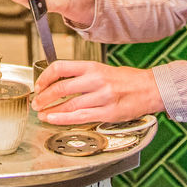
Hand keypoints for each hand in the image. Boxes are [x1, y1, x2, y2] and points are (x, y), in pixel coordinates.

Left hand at [31, 60, 162, 125]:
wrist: (150, 88)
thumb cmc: (126, 79)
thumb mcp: (102, 70)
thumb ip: (82, 76)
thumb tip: (58, 83)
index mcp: (93, 66)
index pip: (60, 67)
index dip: (45, 77)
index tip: (38, 85)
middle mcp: (96, 80)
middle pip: (61, 88)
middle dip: (44, 97)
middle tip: (36, 102)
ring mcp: (102, 97)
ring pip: (69, 105)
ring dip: (51, 110)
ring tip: (42, 114)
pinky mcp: (108, 112)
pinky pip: (80, 117)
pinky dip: (63, 119)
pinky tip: (54, 120)